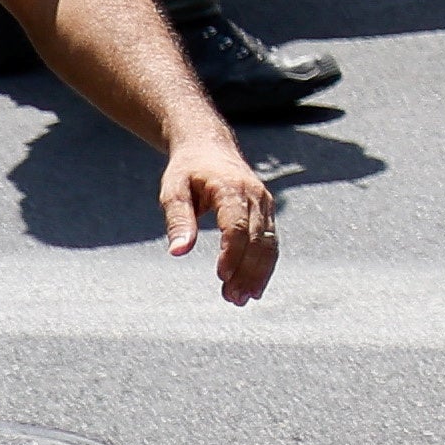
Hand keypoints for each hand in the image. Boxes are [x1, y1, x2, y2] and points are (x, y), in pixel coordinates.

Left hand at [160, 129, 277, 302]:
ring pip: (270, 244)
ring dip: (258, 273)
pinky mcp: (267, 212)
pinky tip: (253, 285)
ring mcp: (265, 204)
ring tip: (243, 298)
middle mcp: (255, 196)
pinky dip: (264, 265)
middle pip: (259, 240)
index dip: (232, 253)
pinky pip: (271, 242)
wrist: (210, 146)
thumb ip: (178, 220)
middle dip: (248, 271)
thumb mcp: (173, 190)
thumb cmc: (188, 170)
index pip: (237, 226)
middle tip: (233, 298)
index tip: (221, 277)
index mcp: (232, 188)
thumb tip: (178, 252)